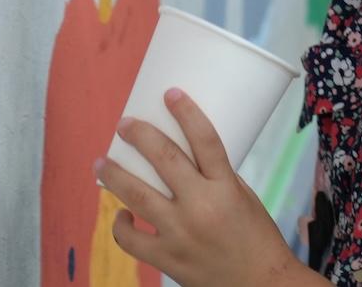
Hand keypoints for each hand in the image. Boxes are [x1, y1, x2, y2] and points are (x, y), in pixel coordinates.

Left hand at [96, 88, 300, 286]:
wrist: (260, 285)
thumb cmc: (258, 238)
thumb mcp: (245, 198)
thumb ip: (216, 179)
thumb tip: (183, 159)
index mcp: (227, 188)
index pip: (205, 140)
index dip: (186, 112)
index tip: (170, 93)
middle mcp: (201, 207)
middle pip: (165, 160)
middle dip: (140, 136)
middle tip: (124, 124)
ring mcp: (180, 234)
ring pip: (136, 197)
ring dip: (114, 175)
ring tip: (101, 162)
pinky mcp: (167, 259)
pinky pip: (131, 240)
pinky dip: (120, 226)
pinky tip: (119, 215)